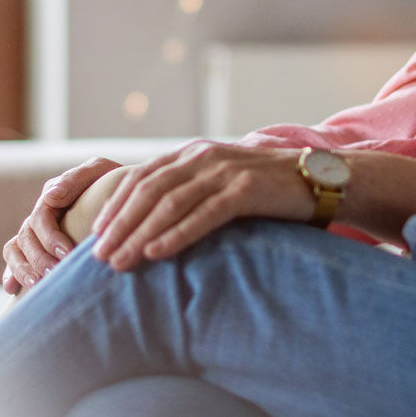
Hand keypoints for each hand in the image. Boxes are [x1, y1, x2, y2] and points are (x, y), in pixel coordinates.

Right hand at [2, 157, 121, 294]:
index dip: (51, 237)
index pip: (41, 217)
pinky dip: (11, 274)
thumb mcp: (99, 171)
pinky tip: (14, 290)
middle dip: (39, 258)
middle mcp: (40, 215)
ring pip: (15, 250)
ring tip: (38, 284)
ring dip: (23, 269)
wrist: (126, 198)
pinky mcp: (36, 250)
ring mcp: (35, 233)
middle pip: (26, 238)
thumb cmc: (113, 182)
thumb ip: (77, 178)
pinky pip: (14, 260)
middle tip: (55, 273)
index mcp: (52, 196)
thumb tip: (50, 197)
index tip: (67, 254)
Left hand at [92, 141, 315, 271]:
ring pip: (169, 203)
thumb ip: (192, 195)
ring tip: (120, 262)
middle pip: (148, 191)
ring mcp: (225, 170)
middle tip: (99, 256)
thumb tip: (154, 227)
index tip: (95, 235)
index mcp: (193, 154)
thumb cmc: (269, 191)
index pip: (142, 177)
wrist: (320, 181)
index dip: (115, 205)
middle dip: (120, 225)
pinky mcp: (246, 189)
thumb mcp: (223, 186)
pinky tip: (156, 253)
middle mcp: (203, 157)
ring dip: (139, 234)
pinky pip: (203, 214)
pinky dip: (176, 234)